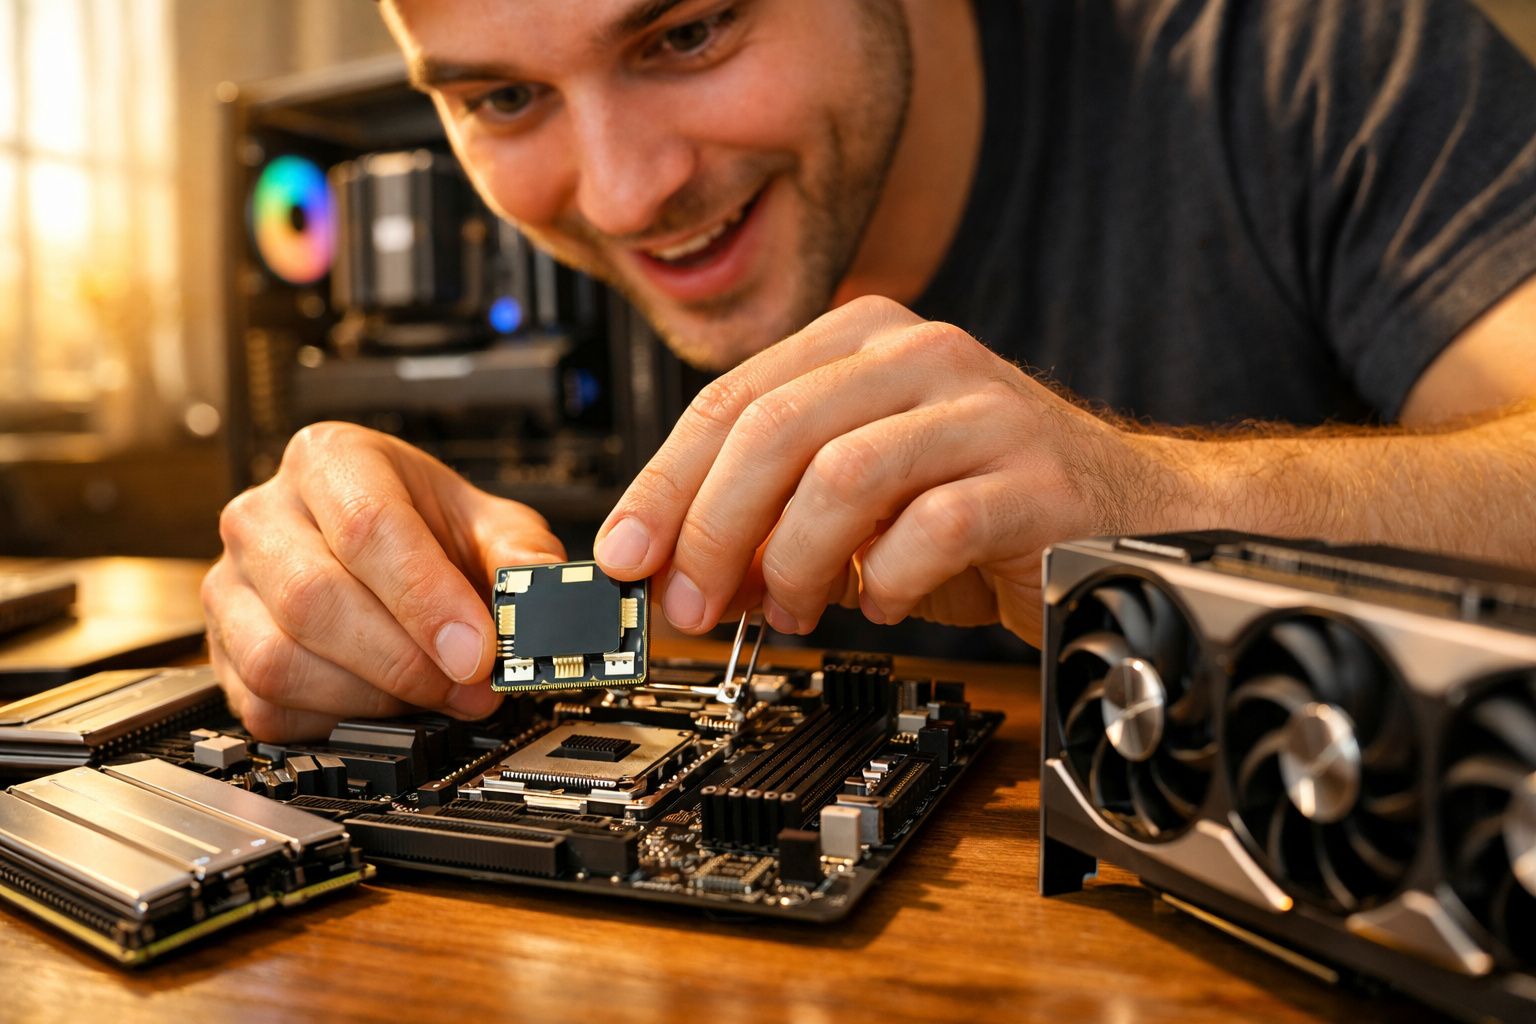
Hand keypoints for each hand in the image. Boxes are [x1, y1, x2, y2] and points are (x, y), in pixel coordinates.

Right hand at [204, 422, 565, 740]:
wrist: (379, 540)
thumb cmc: (424, 525)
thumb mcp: (486, 524)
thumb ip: (522, 556)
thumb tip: (550, 596)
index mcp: (329, 460)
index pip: (366, 528)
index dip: (426, 600)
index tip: (477, 651)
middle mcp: (264, 516)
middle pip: (314, 600)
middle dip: (406, 660)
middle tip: (469, 686)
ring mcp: (231, 585)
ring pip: (281, 660)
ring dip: (373, 696)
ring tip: (433, 694)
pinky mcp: (222, 651)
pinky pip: (266, 704)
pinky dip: (334, 719)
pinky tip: (382, 701)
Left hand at [593, 296, 1168, 642]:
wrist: (1123, 511)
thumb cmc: (982, 499)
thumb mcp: (858, 496)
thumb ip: (772, 515)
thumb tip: (678, 572)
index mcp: (862, 341)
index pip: (730, 400)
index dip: (665, 485)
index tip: (626, 557)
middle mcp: (919, 355)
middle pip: (773, 432)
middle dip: (712, 531)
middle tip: (694, 605)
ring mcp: (981, 409)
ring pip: (841, 476)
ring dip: (794, 563)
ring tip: (790, 610)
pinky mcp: (1032, 476)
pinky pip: (931, 528)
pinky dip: (887, 581)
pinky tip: (884, 602)